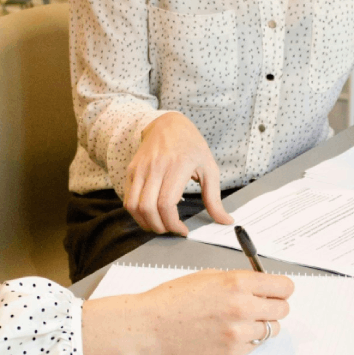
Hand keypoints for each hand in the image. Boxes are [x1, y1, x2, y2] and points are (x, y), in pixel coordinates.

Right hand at [82, 270, 294, 354]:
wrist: (153, 323)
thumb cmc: (176, 297)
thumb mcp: (211, 276)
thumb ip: (240, 281)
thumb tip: (263, 286)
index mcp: (238, 283)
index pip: (284, 287)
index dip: (281, 288)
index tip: (276, 290)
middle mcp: (242, 308)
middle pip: (283, 309)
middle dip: (273, 305)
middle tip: (260, 304)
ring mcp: (238, 333)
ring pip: (272, 329)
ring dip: (262, 324)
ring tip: (241, 319)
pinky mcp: (232, 352)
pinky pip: (255, 345)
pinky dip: (248, 339)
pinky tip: (229, 331)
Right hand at [124, 112, 233, 235]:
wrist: (168, 124)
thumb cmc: (191, 146)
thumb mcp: (209, 168)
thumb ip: (215, 198)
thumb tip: (225, 221)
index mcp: (177, 166)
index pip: (166, 203)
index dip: (172, 224)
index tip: (182, 230)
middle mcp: (155, 167)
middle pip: (148, 208)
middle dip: (159, 227)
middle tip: (171, 230)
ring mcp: (140, 168)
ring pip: (133, 206)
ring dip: (145, 223)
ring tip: (159, 225)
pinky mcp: (131, 171)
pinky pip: (128, 198)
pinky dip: (137, 213)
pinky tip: (150, 215)